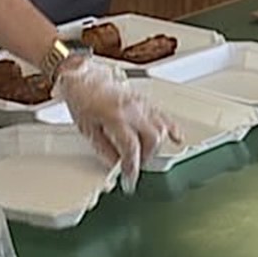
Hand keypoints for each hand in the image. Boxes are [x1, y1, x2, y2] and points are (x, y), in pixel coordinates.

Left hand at [52, 59, 177, 192]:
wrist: (82, 76)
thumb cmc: (81, 97)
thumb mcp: (86, 128)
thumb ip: (103, 149)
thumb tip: (115, 164)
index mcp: (115, 117)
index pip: (131, 148)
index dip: (132, 168)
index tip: (130, 180)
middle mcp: (131, 109)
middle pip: (152, 139)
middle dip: (146, 158)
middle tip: (136, 165)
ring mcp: (140, 103)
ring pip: (161, 128)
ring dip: (156, 146)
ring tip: (146, 154)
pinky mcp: (143, 99)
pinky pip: (163, 115)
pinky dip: (171, 128)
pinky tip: (176, 138)